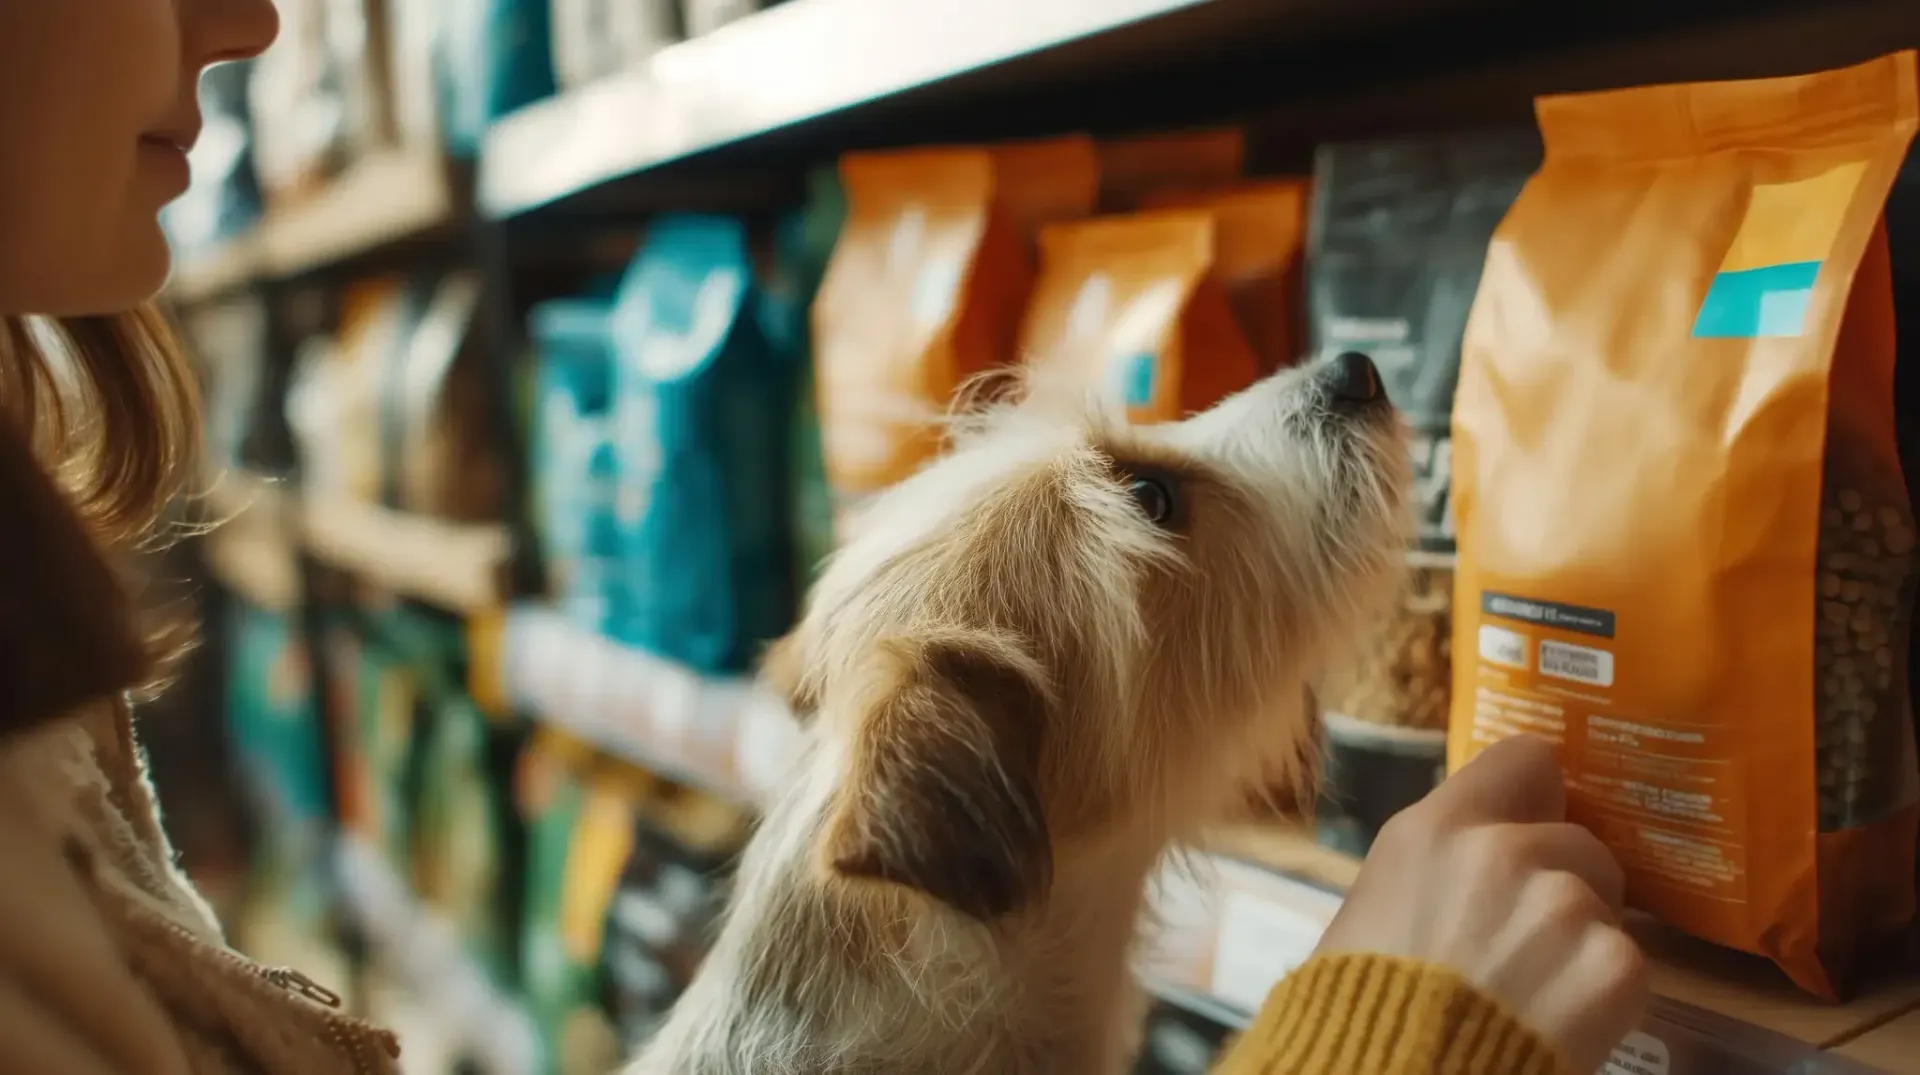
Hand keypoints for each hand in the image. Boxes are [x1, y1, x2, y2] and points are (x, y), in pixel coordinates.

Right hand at [1315, 735, 1649, 1072]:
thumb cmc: (1358, 1010)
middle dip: (1561, 886)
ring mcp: (1563, 904)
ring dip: (1582, 942)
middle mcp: (1502, 850)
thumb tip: (1468, 870)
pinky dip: (1603, 995)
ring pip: (1603, 904)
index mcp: (1433, 831)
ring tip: (1537, 994)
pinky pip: (1627, 962)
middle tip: (1526, 946)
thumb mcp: (1373, 913)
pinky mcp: (1613, 965)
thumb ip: (1433, 871)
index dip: (1536, 800)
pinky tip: (1559, 1024)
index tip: (1532, 831)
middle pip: (1576, 841)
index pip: (1526, 760)